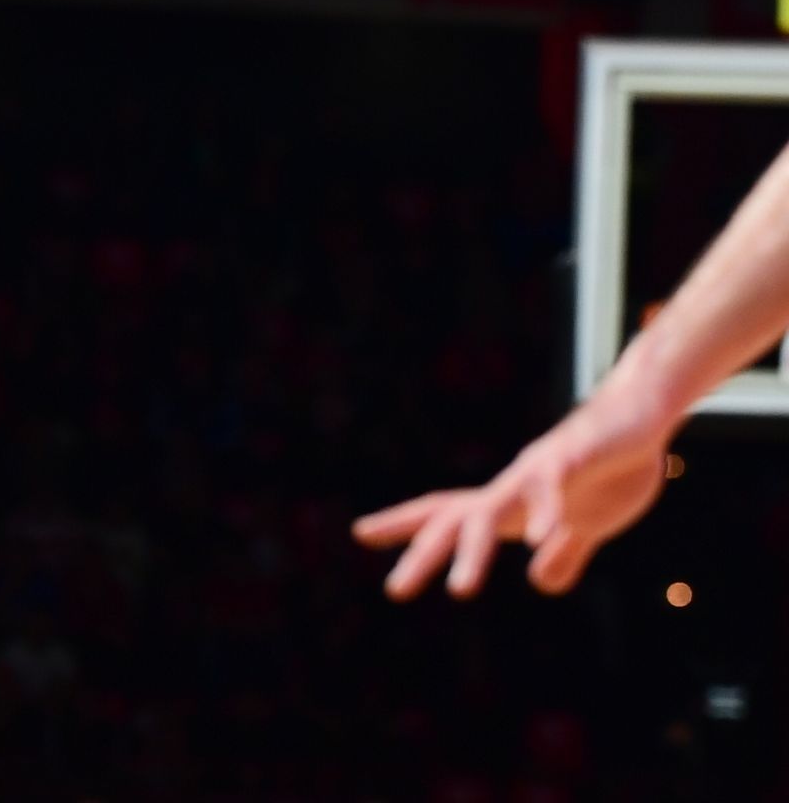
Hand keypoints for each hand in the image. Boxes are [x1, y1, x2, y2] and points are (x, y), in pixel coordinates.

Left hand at [353, 384, 677, 599]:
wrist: (644, 415)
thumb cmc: (613, 464)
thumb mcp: (589, 524)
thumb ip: (564, 551)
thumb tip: (542, 582)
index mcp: (513, 502)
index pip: (447, 514)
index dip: (407, 526)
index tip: (362, 535)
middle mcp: (513, 485)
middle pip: (455, 519)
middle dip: (423, 554)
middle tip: (395, 590)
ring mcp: (539, 470)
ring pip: (493, 510)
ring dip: (473, 551)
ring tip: (459, 591)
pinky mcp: (575, 456)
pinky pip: (552, 486)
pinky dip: (545, 512)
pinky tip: (539, 539)